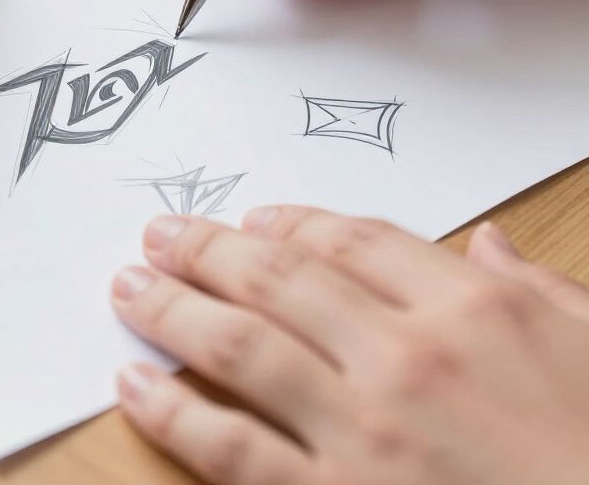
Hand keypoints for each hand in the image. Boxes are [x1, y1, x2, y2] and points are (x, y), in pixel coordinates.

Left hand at [111, 208, 588, 484]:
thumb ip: (537, 289)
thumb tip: (487, 242)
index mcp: (471, 310)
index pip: (355, 239)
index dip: (292, 220)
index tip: (253, 217)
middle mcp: (405, 357)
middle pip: (278, 276)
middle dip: (208, 248)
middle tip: (161, 232)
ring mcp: (364, 434)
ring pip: (239, 347)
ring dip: (172, 309)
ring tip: (130, 284)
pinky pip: (232, 450)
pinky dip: (173, 414)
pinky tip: (134, 385)